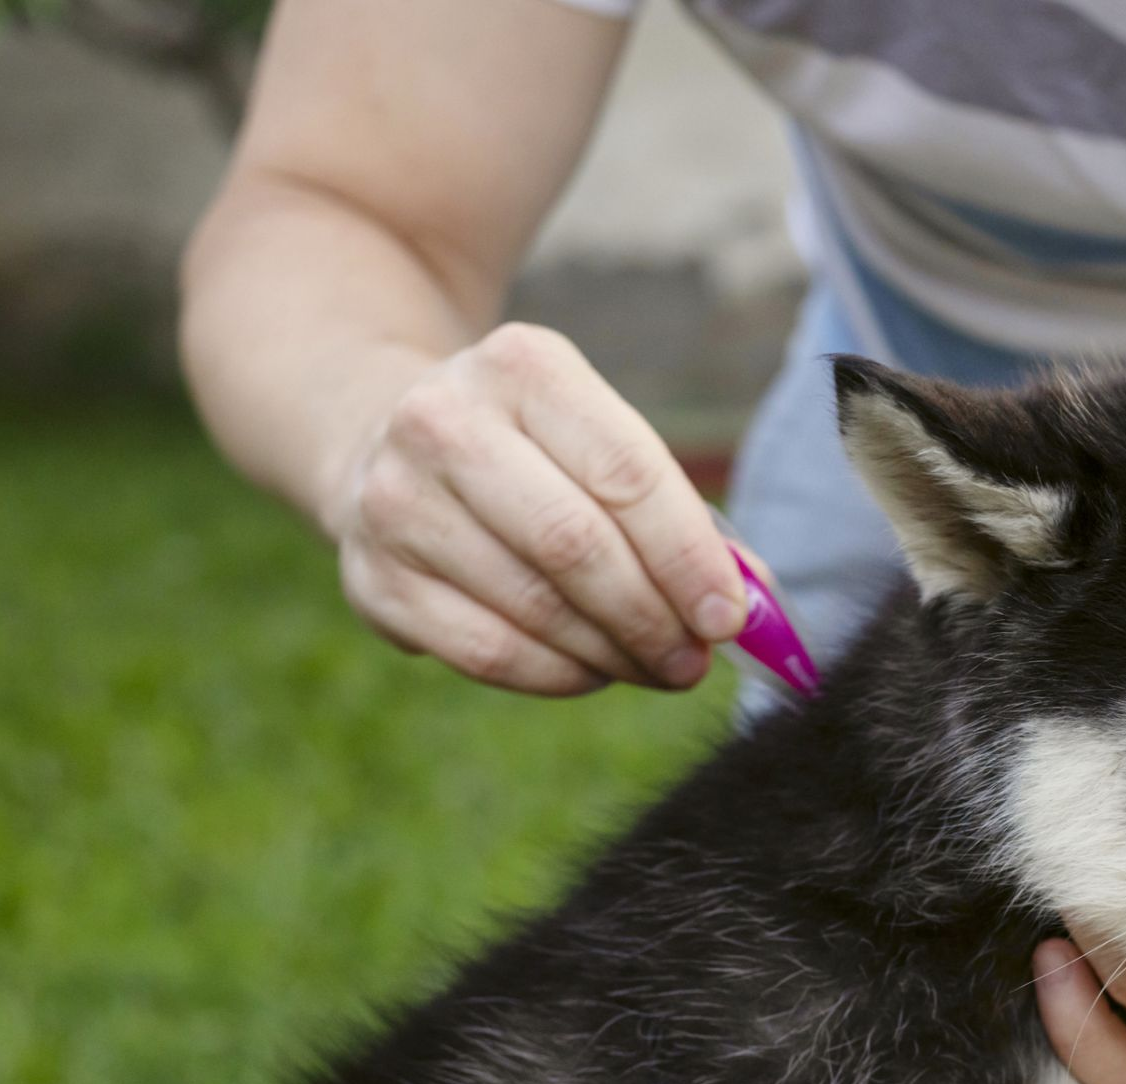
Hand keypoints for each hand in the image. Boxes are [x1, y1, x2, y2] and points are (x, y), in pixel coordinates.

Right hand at [326, 323, 745, 694]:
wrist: (383, 439)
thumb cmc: (535, 453)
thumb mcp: (600, 441)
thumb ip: (684, 518)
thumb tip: (752, 609)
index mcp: (523, 366)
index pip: (626, 472)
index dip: (687, 556)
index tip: (729, 617)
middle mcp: (445, 421)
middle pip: (575, 544)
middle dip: (652, 616)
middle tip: (694, 660)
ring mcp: (395, 500)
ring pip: (533, 606)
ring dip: (613, 653)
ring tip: (656, 666)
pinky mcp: (373, 580)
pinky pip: (486, 652)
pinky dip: (557, 675)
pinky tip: (594, 670)